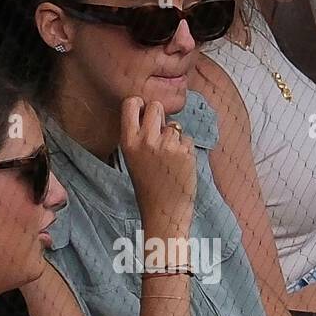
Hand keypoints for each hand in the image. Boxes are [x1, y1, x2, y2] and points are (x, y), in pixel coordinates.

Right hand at [121, 96, 196, 238]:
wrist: (164, 211)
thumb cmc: (149, 186)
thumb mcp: (134, 159)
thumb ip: (140, 136)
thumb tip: (154, 112)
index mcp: (128, 142)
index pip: (131, 103)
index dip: (140, 104)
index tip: (144, 113)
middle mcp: (146, 140)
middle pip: (156, 106)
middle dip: (162, 117)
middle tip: (161, 136)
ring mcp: (166, 145)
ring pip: (175, 126)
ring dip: (175, 138)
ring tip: (169, 160)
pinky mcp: (184, 152)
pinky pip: (187, 139)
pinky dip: (186, 150)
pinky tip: (179, 166)